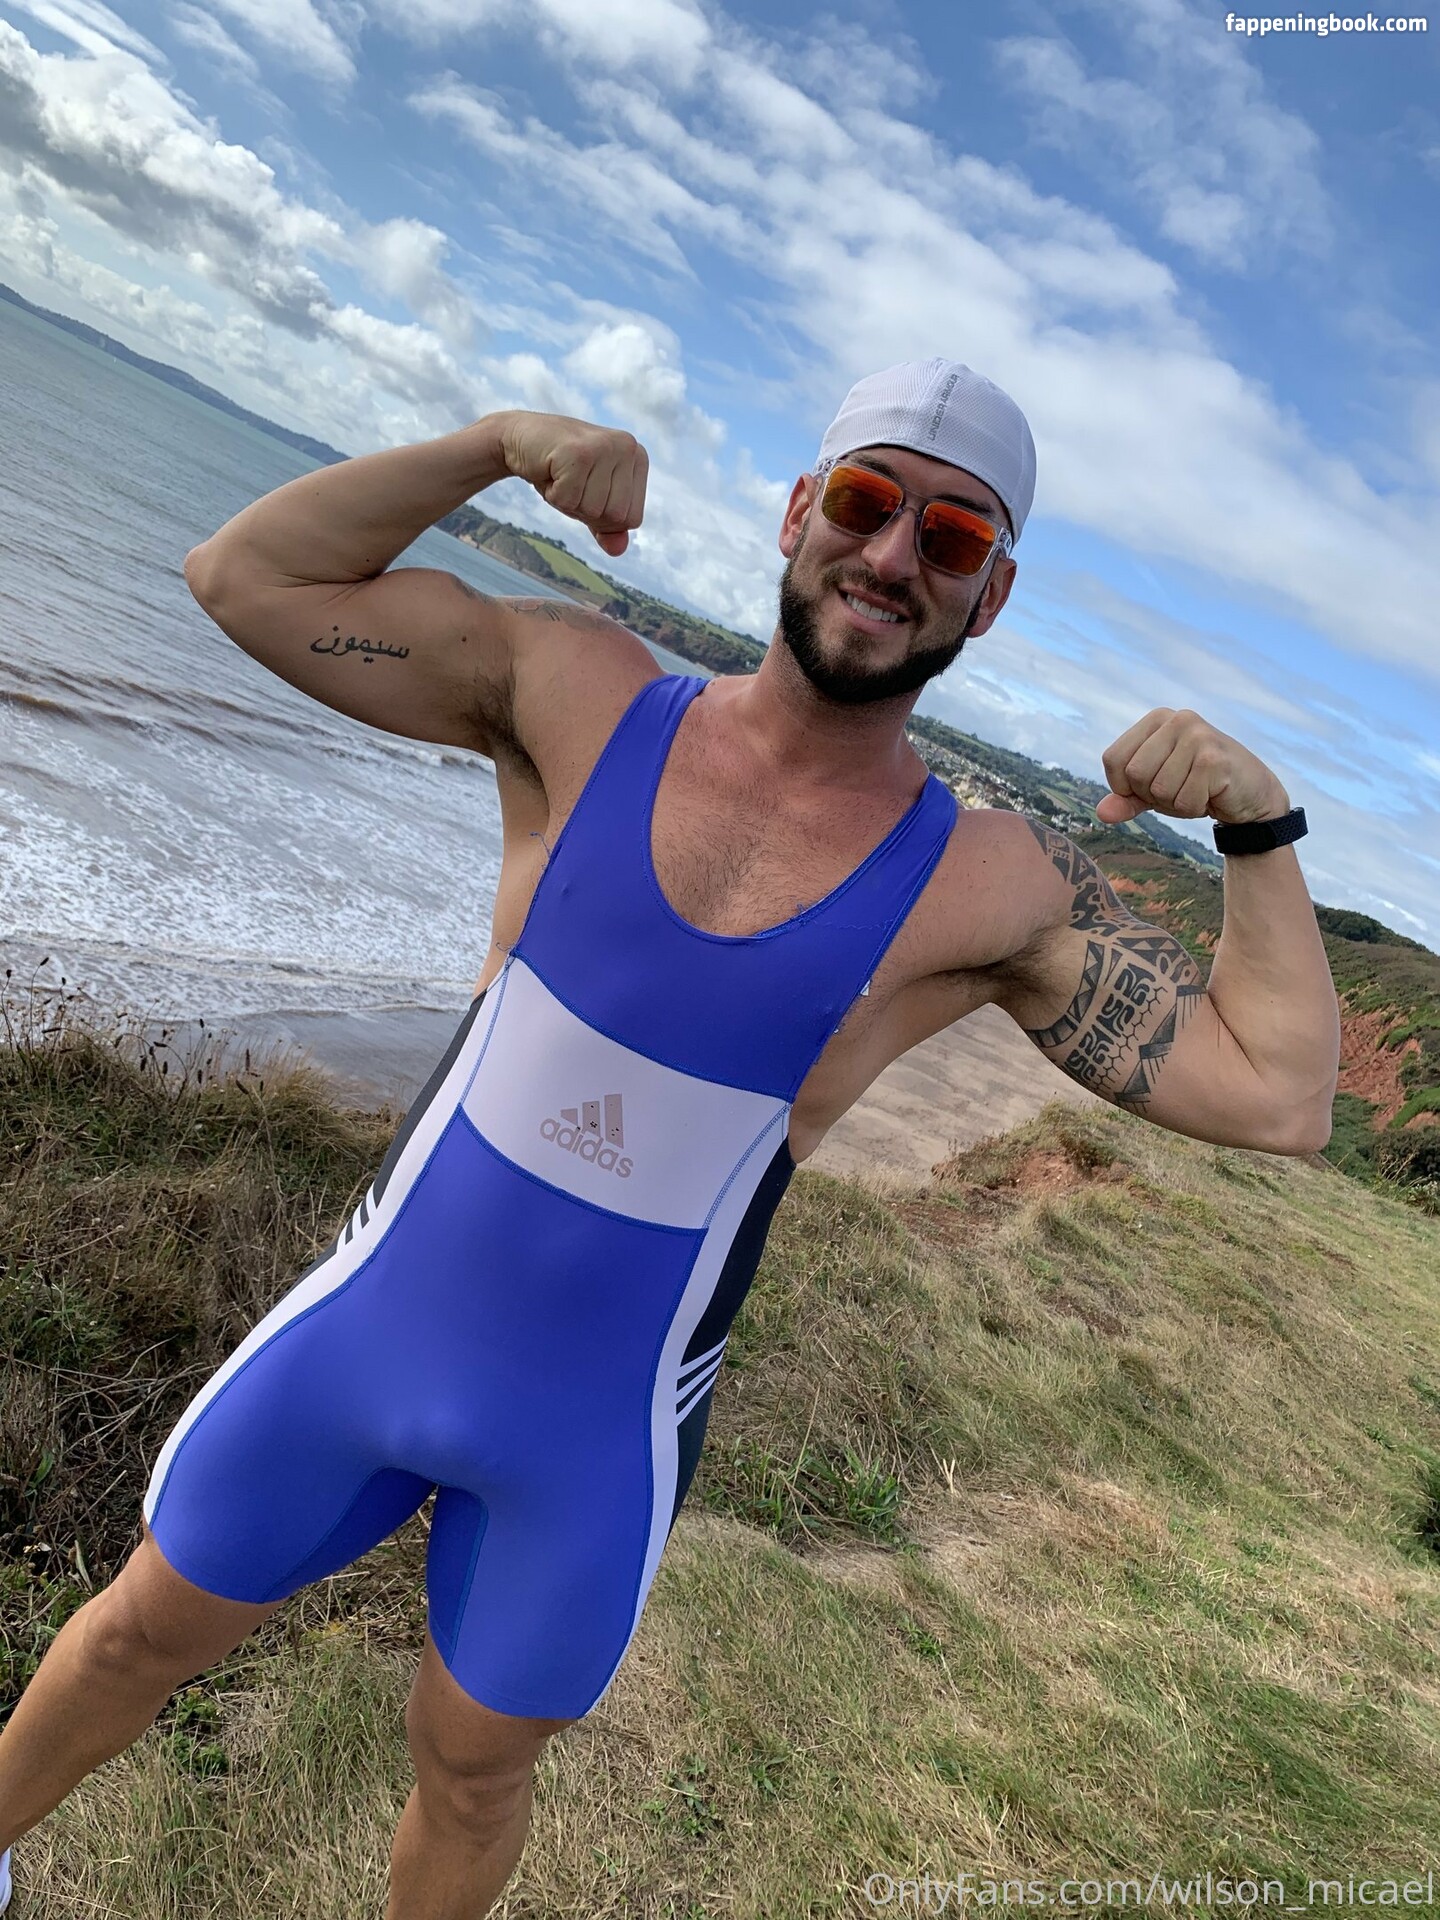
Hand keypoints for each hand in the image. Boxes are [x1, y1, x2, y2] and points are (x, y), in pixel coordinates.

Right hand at [496, 411, 647, 556]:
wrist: (521, 439)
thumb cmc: (560, 471)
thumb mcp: (589, 501)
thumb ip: (607, 527)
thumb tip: (618, 550)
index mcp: (638, 459)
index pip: (632, 519)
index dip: (603, 517)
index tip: (586, 488)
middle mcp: (628, 448)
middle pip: (615, 517)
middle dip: (585, 510)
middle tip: (570, 480)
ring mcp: (605, 447)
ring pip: (593, 509)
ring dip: (568, 500)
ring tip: (560, 474)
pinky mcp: (580, 452)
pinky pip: (569, 499)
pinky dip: (554, 494)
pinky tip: (550, 469)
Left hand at [1097, 708, 1289, 824]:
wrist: (1252, 793)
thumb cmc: (1198, 786)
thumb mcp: (1155, 791)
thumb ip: (1127, 799)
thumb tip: (1102, 813)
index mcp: (1157, 719)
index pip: (1112, 759)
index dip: (1124, 786)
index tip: (1151, 787)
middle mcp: (1177, 719)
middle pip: (1134, 775)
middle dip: (1152, 796)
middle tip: (1180, 789)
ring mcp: (1198, 736)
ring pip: (1159, 790)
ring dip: (1175, 804)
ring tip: (1197, 790)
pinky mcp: (1215, 759)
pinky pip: (1184, 801)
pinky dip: (1195, 807)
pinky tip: (1212, 794)